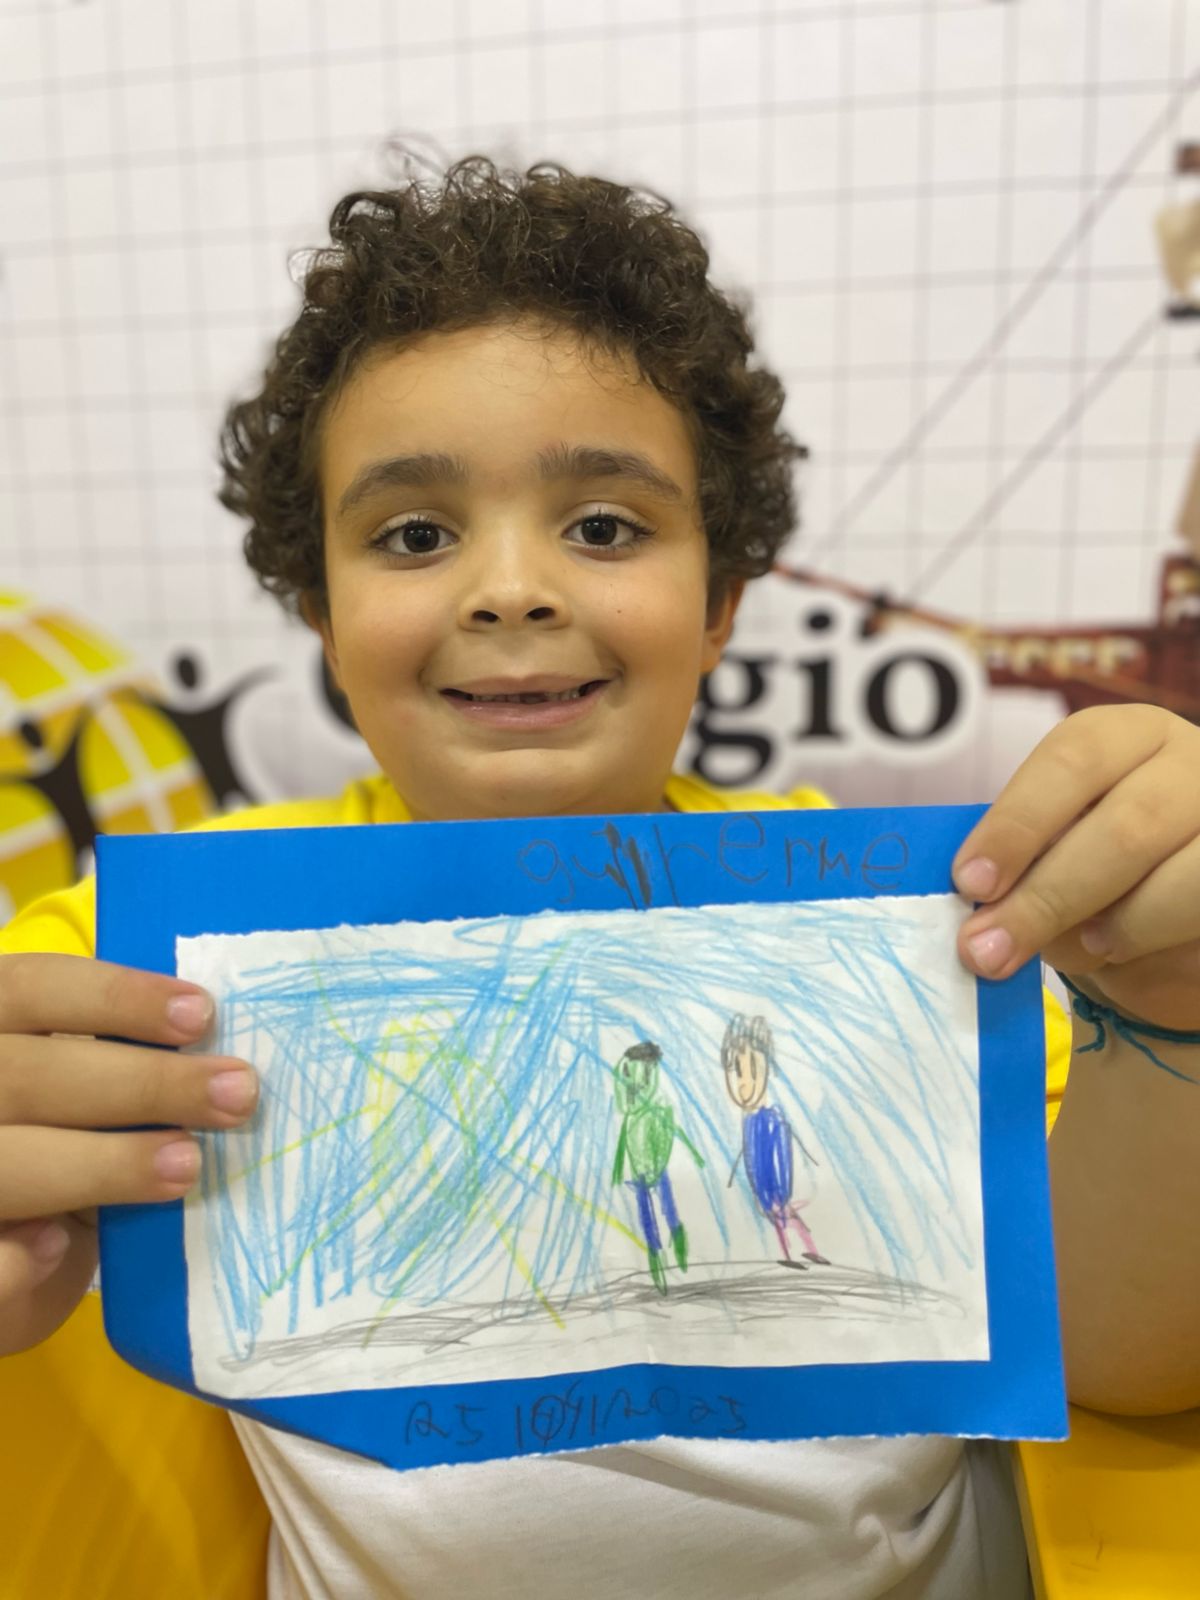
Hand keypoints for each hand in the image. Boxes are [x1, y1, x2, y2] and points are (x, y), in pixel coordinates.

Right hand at [0, 952, 257, 1356]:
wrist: (10, 1257)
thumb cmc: (60, 1146)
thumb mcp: (78, 1090)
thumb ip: (119, 1063)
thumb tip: (220, 1062)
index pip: (32, 988)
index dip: (115, 995)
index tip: (203, 1013)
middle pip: (30, 1074)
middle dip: (143, 1084)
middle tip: (236, 1094)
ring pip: (7, 1163)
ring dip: (105, 1164)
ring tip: (188, 1165)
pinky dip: (15, 1257)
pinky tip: (58, 1247)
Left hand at [950, 705, 1199, 1031]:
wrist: (1164, 914)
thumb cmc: (1089, 865)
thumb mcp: (1050, 847)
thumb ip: (1019, 864)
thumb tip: (977, 913)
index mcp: (1127, 736)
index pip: (1074, 757)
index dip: (1017, 822)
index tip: (969, 882)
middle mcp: (1192, 763)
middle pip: (1128, 825)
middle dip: (1049, 895)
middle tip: (986, 949)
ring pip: (1185, 876)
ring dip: (1117, 926)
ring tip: (1074, 948)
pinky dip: (1151, 942)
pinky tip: (1115, 950)